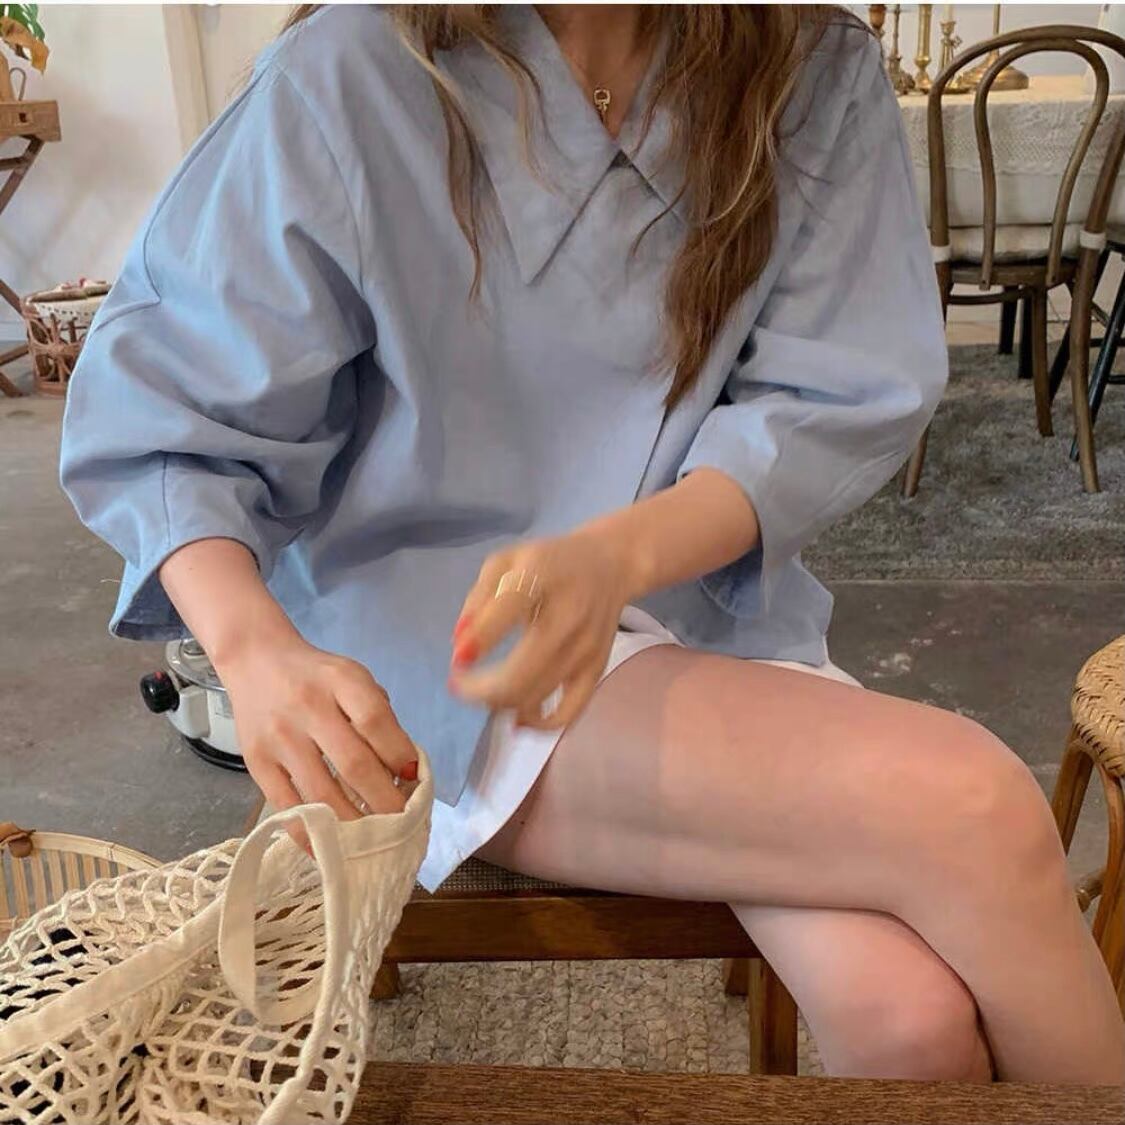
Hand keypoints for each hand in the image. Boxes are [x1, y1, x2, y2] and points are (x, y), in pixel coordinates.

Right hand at [217, 635, 418, 822]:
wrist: (255, 661)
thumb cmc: (316, 676)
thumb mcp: (353, 678)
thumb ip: (379, 716)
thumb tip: (405, 770)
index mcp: (340, 680)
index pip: (375, 721)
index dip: (399, 754)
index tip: (415, 778)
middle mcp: (308, 708)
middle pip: (354, 763)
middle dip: (385, 800)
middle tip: (404, 823)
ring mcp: (279, 737)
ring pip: (322, 793)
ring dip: (354, 824)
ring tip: (375, 841)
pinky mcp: (256, 763)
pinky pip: (287, 806)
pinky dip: (311, 833)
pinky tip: (331, 847)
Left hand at [448, 530, 640, 729]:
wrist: (609, 565)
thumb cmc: (548, 563)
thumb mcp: (506, 561)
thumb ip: (479, 598)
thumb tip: (460, 644)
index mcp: (542, 576)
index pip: (510, 609)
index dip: (480, 640)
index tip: (459, 659)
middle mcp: (568, 615)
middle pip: (520, 672)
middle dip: (478, 689)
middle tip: (458, 684)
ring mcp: (585, 647)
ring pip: (535, 697)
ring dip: (497, 704)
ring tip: (482, 692)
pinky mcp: (596, 668)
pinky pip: (569, 711)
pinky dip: (539, 724)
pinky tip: (518, 719)